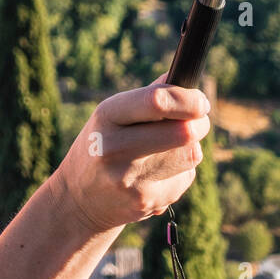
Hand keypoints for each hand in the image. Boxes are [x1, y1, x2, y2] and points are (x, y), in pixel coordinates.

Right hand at [56, 71, 211, 233]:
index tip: (200, 102)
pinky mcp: (144, 202)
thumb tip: (183, 76)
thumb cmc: (103, 146)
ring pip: (190, 155)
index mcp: (107, 115)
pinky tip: (156, 177)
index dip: (188, 100)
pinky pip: (184, 179)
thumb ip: (148, 97)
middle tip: (197, 121)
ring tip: (166, 151)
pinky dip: (179, 174)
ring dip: (189, 149)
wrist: (79, 200)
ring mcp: (129, 178)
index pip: (157, 101)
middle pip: (183, 131)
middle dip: (199, 124)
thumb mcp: (113, 116)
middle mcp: (114, 146)